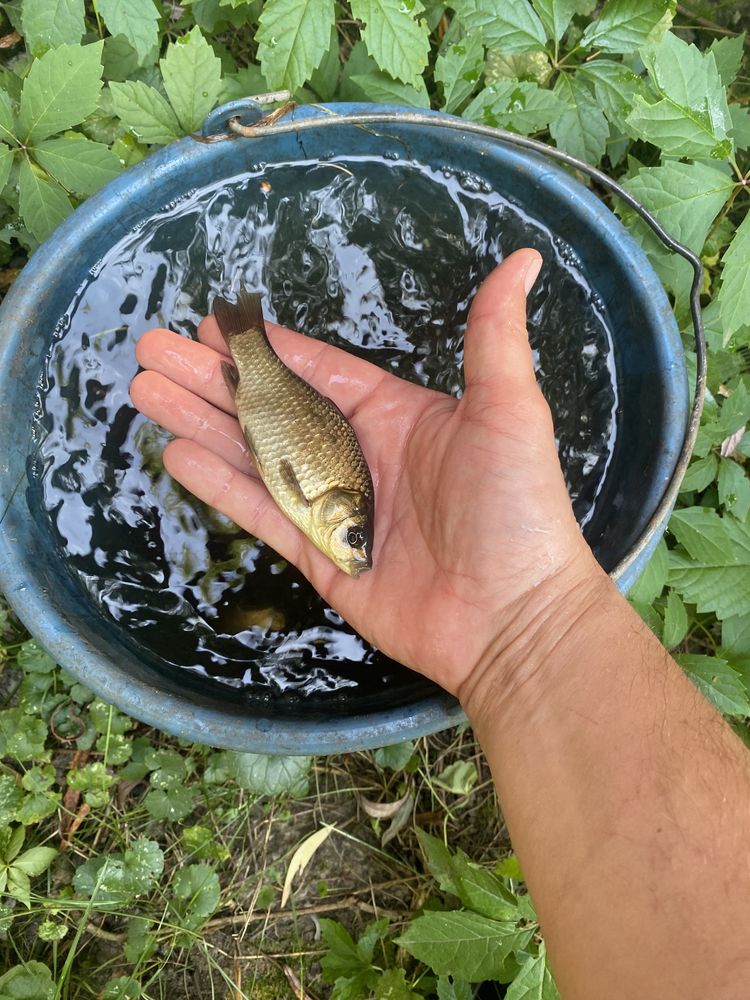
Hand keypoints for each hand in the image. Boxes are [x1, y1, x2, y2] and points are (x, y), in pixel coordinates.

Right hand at [130, 249, 601, 696]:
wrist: (515, 619)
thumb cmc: (519, 510)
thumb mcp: (509, 412)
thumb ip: (493, 337)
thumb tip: (524, 258)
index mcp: (398, 416)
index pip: (318, 371)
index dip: (267, 348)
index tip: (218, 324)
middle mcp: (361, 456)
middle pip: (272, 408)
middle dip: (213, 378)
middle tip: (154, 348)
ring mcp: (337, 508)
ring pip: (255, 456)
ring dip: (202, 423)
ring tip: (147, 391)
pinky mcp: (322, 556)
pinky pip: (262, 514)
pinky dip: (221, 486)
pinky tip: (178, 454)